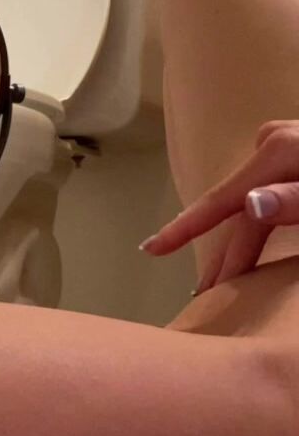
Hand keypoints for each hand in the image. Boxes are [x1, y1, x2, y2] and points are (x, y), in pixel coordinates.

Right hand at [139, 121, 298, 292]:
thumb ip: (296, 198)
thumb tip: (251, 204)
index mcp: (276, 151)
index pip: (220, 201)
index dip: (184, 228)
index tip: (150, 249)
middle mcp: (272, 143)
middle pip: (236, 208)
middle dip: (223, 252)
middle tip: (205, 292)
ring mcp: (284, 144)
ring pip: (250, 200)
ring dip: (241, 239)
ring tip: (227, 275)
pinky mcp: (295, 150)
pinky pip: (267, 190)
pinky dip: (258, 219)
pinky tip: (254, 234)